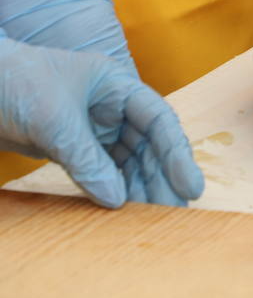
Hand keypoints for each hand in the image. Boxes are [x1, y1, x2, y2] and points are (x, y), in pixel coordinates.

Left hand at [0, 38, 203, 207]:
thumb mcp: (55, 120)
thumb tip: (117, 200)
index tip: (190, 185)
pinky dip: (110, 189)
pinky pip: (100, 170)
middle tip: (174, 211)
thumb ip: (87, 159)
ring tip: (152, 217)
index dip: (177, 153)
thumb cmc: (14, 81)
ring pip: (126, 161)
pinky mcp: (71, 146)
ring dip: (138, 187)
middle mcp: (111, 106)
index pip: (158, 119)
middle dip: (161, 178)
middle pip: (147, 145)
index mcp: (116, 85)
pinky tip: (120, 208)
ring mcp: (92, 127)